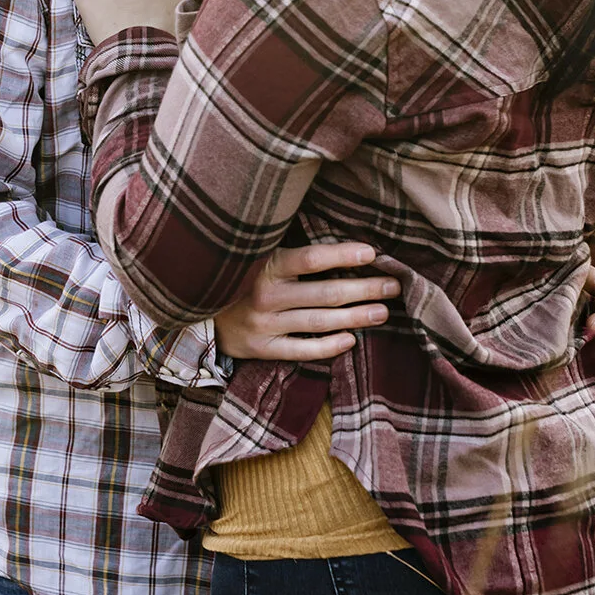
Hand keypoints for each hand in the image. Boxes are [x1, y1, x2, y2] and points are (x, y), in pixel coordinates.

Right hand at [215, 243, 399, 363]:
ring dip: (355, 317)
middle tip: (393, 286)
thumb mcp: (258, 256)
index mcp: (265, 266)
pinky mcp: (263, 349)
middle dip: (364, 289)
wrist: (200, 313)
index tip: (373, 253)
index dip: (343, 255)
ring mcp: (264, 325)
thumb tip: (342, 244)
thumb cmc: (241, 277)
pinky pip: (302, 350)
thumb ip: (292, 252)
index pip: (311, 259)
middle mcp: (264, 295)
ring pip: (319, 322)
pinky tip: (351, 340)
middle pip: (325, 293)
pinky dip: (329, 346)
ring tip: (382, 312)